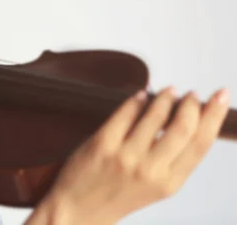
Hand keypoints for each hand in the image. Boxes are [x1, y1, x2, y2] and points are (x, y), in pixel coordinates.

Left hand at [25, 86, 229, 224]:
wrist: (78, 210)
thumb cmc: (118, 195)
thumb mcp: (155, 187)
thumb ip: (172, 160)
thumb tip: (190, 121)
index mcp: (169, 183)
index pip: (201, 143)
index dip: (214, 116)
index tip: (221, 96)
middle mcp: (150, 170)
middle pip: (183, 127)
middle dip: (192, 104)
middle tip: (192, 94)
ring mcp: (125, 156)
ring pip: (155, 115)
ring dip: (165, 97)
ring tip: (169, 91)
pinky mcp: (102, 144)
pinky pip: (125, 113)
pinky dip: (137, 99)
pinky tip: (141, 95)